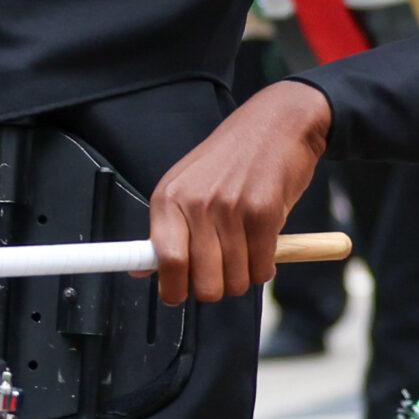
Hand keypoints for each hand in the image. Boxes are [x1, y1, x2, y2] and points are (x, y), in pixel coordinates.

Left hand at [144, 81, 331, 307]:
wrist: (277, 123)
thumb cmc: (231, 160)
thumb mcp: (187, 185)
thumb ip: (167, 229)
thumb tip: (140, 270)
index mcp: (168, 198)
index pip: (164, 261)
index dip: (171, 289)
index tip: (175, 296)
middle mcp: (196, 204)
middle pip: (204, 284)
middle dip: (216, 287)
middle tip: (223, 270)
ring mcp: (230, 208)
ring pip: (236, 281)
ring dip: (243, 276)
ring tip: (245, 249)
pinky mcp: (264, 212)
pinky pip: (263, 268)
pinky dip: (265, 267)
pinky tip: (264, 245)